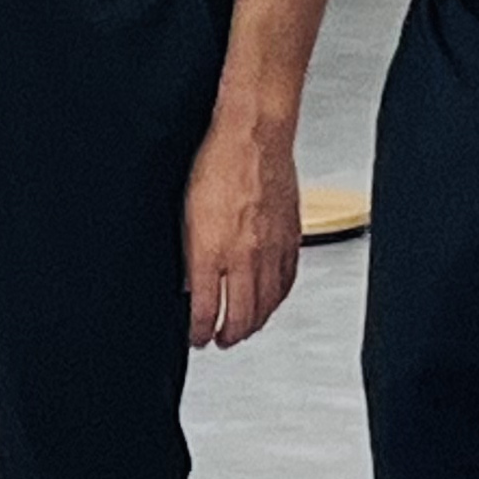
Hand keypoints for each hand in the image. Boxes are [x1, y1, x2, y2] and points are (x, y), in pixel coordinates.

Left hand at [182, 121, 302, 350]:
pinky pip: (287, 281)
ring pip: (268, 303)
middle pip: (242, 316)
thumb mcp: (187, 213)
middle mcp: (245, 255)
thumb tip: (191, 283)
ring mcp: (271, 249)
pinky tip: (271, 301)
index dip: (200, 331)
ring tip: (244, 329)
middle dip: (229, 335)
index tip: (196, 337)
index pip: (206, 309)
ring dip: (255, 323)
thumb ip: (191, 255)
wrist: (254, 136)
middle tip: (221, 341)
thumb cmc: (217, 164)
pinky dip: (278, 298)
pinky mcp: (291, 238)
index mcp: (212, 250)